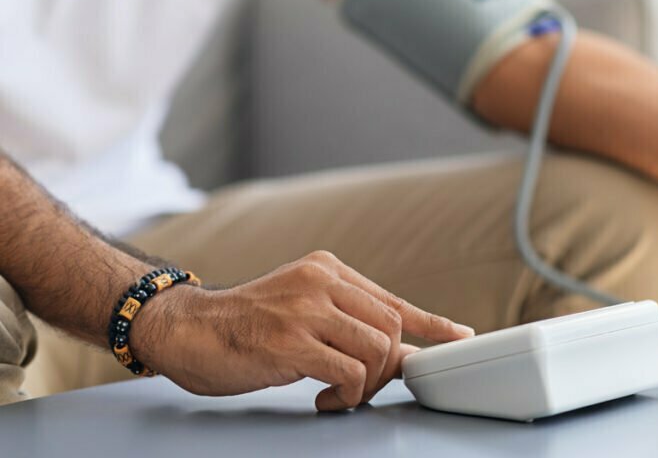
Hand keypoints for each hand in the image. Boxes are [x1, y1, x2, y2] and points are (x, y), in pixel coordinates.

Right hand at [132, 251, 473, 410]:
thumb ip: (350, 323)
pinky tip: (323, 400)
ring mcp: (306, 309)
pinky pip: (350, 373)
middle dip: (389, 367)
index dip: (431, 323)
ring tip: (341, 395)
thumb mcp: (303, 310)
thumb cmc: (245, 326)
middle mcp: (321, 281)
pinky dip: (347, 395)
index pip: (393, 300)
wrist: (185, 329)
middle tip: (364, 388)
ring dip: (367, 385)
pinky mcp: (291, 341)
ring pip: (376, 351)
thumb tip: (404, 352)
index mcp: (328, 269)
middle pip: (391, 329)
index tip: (459, 337)